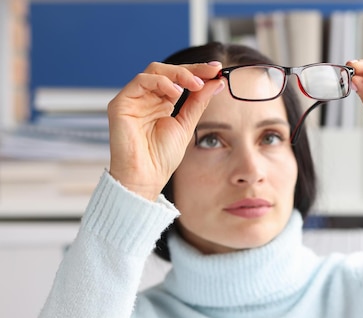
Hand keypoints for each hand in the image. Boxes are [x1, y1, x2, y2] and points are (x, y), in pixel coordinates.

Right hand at [107, 61, 224, 200]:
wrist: (146, 177)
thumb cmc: (161, 157)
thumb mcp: (186, 124)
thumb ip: (198, 102)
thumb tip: (215, 82)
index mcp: (160, 103)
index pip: (178, 80)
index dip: (197, 72)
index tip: (217, 69)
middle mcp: (146, 98)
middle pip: (167, 71)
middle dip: (191, 69)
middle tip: (211, 72)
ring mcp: (133, 100)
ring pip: (154, 71)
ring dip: (179, 74)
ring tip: (195, 85)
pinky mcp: (121, 103)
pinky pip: (141, 81)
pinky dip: (161, 82)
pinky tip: (176, 93)